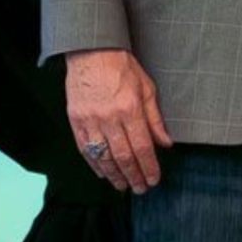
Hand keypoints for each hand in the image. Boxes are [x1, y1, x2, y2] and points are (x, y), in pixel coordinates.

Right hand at [64, 48, 172, 192]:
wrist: (91, 53)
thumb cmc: (122, 68)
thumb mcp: (146, 88)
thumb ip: (155, 119)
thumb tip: (166, 143)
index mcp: (130, 109)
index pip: (142, 147)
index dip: (149, 167)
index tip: (154, 179)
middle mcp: (109, 118)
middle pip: (123, 156)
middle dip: (134, 176)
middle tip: (141, 189)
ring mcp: (90, 121)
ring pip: (103, 157)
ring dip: (114, 176)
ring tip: (124, 186)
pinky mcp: (75, 121)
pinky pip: (85, 150)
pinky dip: (95, 165)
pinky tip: (104, 173)